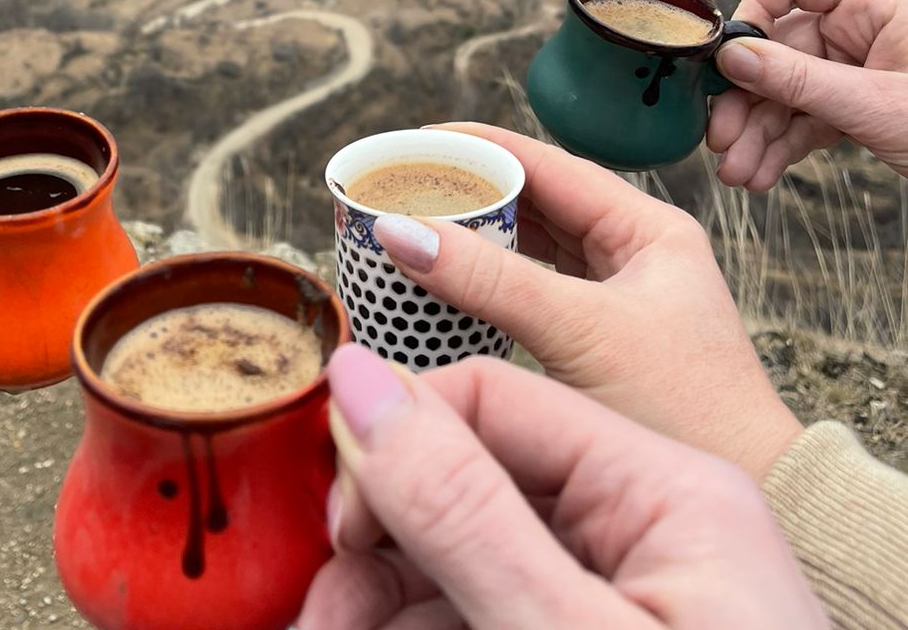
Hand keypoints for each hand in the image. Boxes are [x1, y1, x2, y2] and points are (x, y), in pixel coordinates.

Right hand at [301, 345, 825, 629]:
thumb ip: (462, 513)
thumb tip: (357, 381)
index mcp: (668, 492)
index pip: (495, 399)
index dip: (398, 445)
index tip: (337, 531)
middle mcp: (653, 530)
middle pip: (475, 483)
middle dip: (382, 546)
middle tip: (318, 615)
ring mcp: (632, 600)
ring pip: (472, 559)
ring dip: (389, 599)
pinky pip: (499, 610)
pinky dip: (431, 627)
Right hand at [367, 125, 800, 482]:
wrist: (752, 501)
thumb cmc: (689, 413)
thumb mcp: (581, 332)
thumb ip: (490, 280)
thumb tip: (401, 231)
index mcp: (649, 230)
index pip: (548, 164)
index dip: (479, 148)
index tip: (417, 140)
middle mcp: (634, 256)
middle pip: (535, 203)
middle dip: (468, 192)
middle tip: (401, 185)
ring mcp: (618, 304)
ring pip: (530, 252)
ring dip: (474, 240)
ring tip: (411, 226)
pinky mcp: (601, 350)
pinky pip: (530, 299)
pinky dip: (486, 289)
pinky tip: (445, 289)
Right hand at [707, 0, 907, 188]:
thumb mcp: (877, 106)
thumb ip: (800, 82)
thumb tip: (732, 57)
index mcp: (877, 2)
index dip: (757, 5)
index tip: (733, 56)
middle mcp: (864, 27)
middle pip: (781, 42)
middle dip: (748, 94)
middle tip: (720, 136)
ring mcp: (861, 65)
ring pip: (789, 87)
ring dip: (759, 130)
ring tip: (738, 172)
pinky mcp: (862, 103)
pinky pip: (809, 115)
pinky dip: (784, 144)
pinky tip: (763, 172)